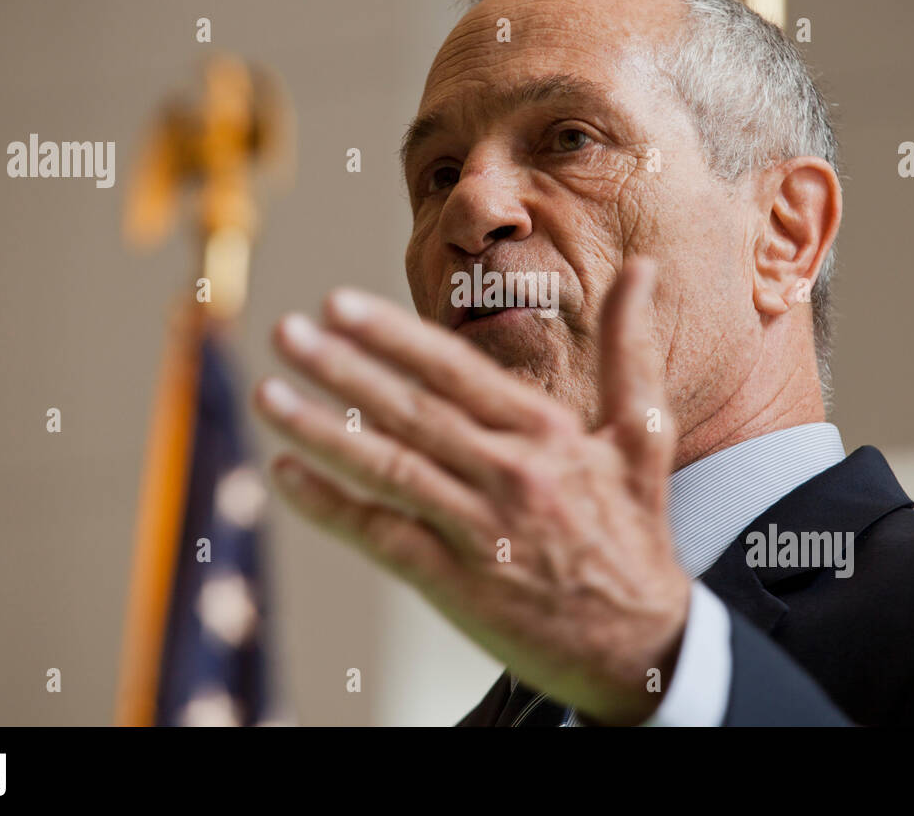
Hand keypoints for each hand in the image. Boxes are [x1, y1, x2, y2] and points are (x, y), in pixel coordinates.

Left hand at [253, 258, 689, 723]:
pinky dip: (330, 505)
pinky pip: (381, 534)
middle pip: (410, 413)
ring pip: (387, 469)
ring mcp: (478, 530)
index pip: (456, 372)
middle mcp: (509, 475)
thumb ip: (630, 349)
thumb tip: (643, 267)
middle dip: (341, 368)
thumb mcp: (643, 434)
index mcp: (547, 433)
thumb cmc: (634, 532)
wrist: (641, 645)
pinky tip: (286, 474)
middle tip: (286, 333)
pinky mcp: (455, 582)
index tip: (339, 305)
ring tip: (269, 394)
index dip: (393, 336)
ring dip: (320, 430)